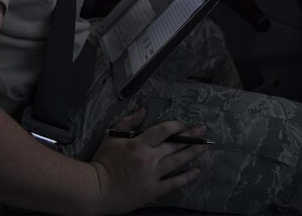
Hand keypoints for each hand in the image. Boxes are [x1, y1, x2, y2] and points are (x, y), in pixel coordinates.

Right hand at [90, 107, 208, 213]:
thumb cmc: (102, 162)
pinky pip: (173, 183)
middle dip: (191, 136)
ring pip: (177, 162)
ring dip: (193, 152)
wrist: (96, 190)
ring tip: (205, 146)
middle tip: (203, 130)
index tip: (183, 125)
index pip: (164, 130)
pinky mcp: (153, 190)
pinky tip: (196, 171)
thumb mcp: (112, 137)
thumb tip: (143, 110)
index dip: (177, 126)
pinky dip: (186, 177)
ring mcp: (152, 175)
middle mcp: (149, 159)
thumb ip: (128, 122)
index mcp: (139, 144)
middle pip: (175, 145)